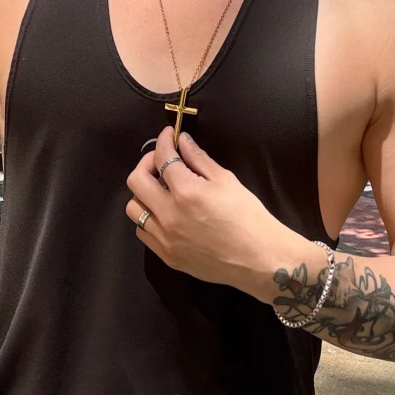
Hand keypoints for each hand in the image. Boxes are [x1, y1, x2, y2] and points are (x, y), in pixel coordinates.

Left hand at [125, 128, 316, 302]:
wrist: (259, 259)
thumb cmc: (248, 217)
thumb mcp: (226, 180)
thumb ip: (199, 159)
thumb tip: (182, 141)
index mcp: (187, 192)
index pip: (162, 158)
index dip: (163, 141)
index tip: (168, 136)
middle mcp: (169, 215)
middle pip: (136, 181)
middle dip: (146, 163)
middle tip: (162, 161)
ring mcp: (165, 238)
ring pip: (134, 208)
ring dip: (143, 193)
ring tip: (161, 190)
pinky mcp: (167, 256)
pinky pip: (143, 231)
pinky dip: (148, 217)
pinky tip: (165, 213)